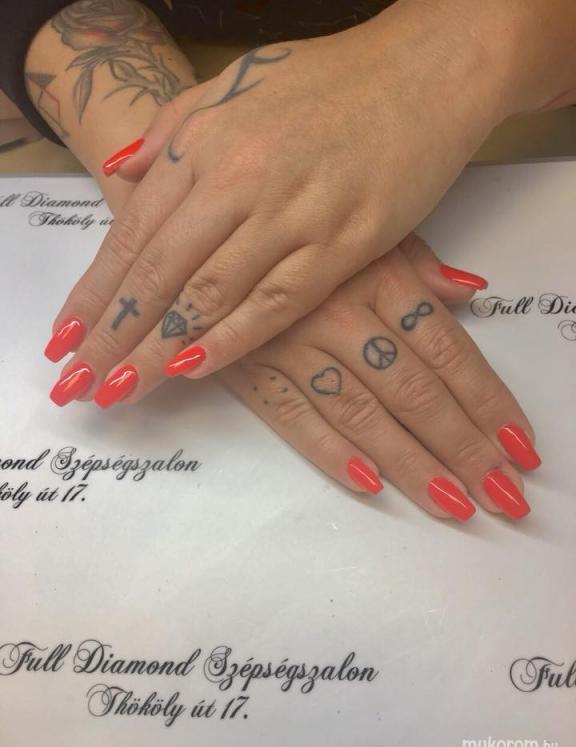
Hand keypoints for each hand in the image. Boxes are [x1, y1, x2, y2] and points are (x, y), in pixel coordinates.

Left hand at [47, 3, 507, 397]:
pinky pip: (276, 301)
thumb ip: (173, 128)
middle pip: (160, 271)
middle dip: (115, 333)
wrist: (424, 73)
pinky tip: (194, 366)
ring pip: (209, 294)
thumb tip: (121, 174)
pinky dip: (232, 337)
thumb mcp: (236, 81)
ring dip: (160, 346)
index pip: (133, 232)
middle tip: (81, 380)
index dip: (96, 291)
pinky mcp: (344, 244)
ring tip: (124, 387)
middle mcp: (238, 179)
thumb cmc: (330, 79)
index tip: (68, 336)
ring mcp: (292, 213)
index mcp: (206, 142)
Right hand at [220, 236, 538, 520]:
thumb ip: (419, 262)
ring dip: (410, 462)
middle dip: (463, 447)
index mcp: (377, 273)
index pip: (446, 350)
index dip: (487, 402)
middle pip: (413, 391)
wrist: (196, 230)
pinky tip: (369, 483)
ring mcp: (290, 343)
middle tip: (503, 497)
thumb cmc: (291, 224)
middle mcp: (339, 311)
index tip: (521, 447)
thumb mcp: (360, 225)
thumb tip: (473, 291)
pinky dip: (330, 450)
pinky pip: (291, 416)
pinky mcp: (247, 368)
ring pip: (361, 412)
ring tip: (453, 503)